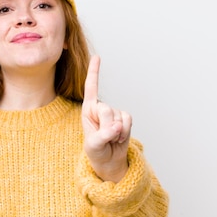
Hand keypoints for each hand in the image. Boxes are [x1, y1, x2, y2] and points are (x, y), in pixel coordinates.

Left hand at [81, 55, 131, 182]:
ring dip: (116, 132)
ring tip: (110, 139)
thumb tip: (116, 127)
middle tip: (103, 137)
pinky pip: (128, 120)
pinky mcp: (125, 118)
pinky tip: (119, 138)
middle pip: (107, 110)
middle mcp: (101, 108)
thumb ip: (103, 135)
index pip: (91, 88)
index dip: (94, 72)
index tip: (97, 57)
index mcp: (88, 109)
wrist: (108, 159)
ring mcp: (114, 113)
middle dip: (106, 126)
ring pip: (119, 117)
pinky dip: (125, 132)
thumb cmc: (96, 151)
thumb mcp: (94, 145)